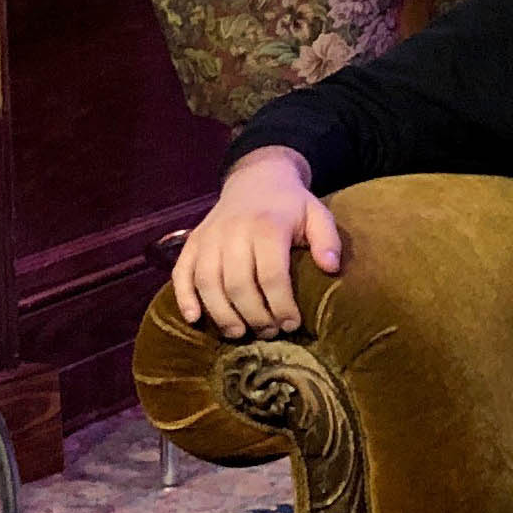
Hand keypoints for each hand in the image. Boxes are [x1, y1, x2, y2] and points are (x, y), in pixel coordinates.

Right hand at [173, 148, 341, 340]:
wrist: (256, 179)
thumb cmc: (291, 206)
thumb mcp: (318, 214)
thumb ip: (327, 240)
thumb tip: (331, 268)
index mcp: (267, 226)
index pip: (272, 275)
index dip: (281, 305)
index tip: (292, 324)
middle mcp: (233, 231)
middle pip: (238, 284)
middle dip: (254, 315)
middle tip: (269, 333)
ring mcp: (209, 237)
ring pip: (208, 282)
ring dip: (222, 314)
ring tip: (239, 333)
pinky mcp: (192, 242)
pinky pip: (181, 272)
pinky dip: (184, 297)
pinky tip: (195, 319)